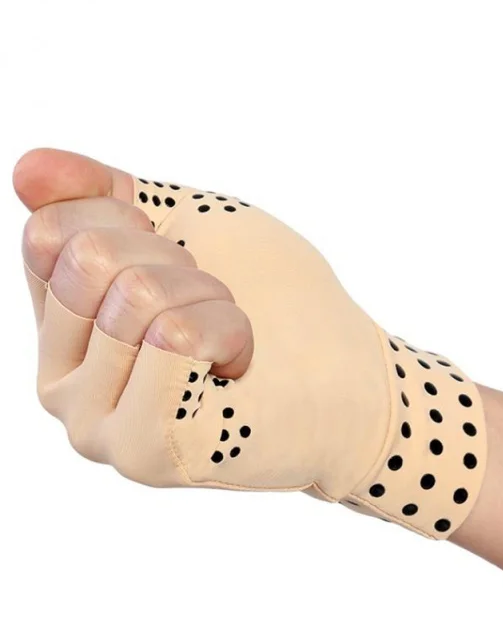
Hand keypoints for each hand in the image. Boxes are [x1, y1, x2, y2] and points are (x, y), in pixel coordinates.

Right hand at [16, 149, 485, 537]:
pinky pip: (174, 338)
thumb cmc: (280, 303)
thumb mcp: (195, 227)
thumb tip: (26, 168)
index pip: (49, 232)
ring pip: (134, 297)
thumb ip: (111, 199)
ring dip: (212, 298)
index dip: (137, 222)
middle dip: (179, 262)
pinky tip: (240, 369)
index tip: (188, 259)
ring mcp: (97, 425)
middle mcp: (63, 383)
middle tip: (218, 304)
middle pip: (88, 259)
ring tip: (233, 340)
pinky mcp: (145, 451)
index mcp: (69, 327)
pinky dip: (230, 330)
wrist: (353, 378)